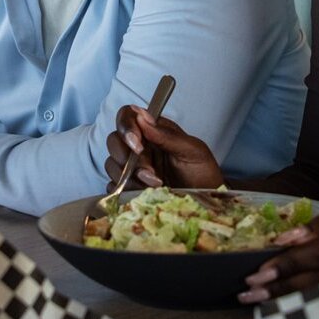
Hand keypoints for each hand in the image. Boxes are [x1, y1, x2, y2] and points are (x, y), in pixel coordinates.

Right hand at [104, 108, 223, 190]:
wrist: (207, 202)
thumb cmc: (202, 173)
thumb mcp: (192, 151)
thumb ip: (168, 135)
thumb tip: (142, 117)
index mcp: (154, 131)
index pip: (128, 116)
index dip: (126, 128)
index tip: (138, 146)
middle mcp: (140, 146)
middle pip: (114, 141)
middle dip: (128, 158)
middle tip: (150, 173)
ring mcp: (132, 168)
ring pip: (111, 164)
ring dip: (130, 177)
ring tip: (155, 185)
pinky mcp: (128, 188)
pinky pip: (113, 186)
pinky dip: (125, 190)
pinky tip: (143, 194)